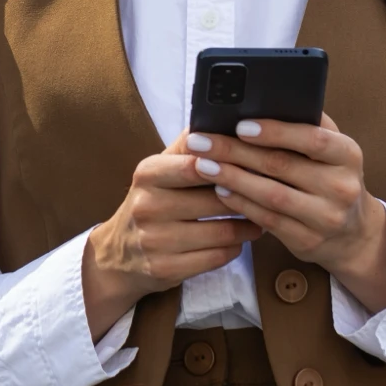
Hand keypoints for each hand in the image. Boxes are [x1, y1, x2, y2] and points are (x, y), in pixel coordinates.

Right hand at [80, 133, 265, 340]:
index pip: (197, 164)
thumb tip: (221, 117)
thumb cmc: (150, 204)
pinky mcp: (166, 269)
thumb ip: (188, 146)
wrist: (117, 256)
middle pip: (216, 199)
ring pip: (223, 231)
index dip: (230, 164)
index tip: (255, 164)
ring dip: (249, 225)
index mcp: (148, 174)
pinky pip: (218, 257)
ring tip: (260, 217)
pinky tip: (239, 240)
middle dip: (246, 197)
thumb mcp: (159, 171)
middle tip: (269, 194)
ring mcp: (155, 240)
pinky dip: (235, 248)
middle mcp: (148, 206)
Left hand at [183, 114, 385, 314]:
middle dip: (235, 152)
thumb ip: (304, 124)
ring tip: (203, 165)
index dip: (274, 131)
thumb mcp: (330, 150)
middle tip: (201, 142)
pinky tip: (220, 189)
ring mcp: (326, 217)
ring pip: (271, 195)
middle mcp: (342, 186)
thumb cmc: (330, 176)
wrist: (352, 233)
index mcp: (347, 154)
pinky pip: (267, 219)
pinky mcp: (308, 240)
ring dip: (232, 178)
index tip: (240, 125)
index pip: (312, 138)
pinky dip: (240, 203)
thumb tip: (261, 99)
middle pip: (281, 165)